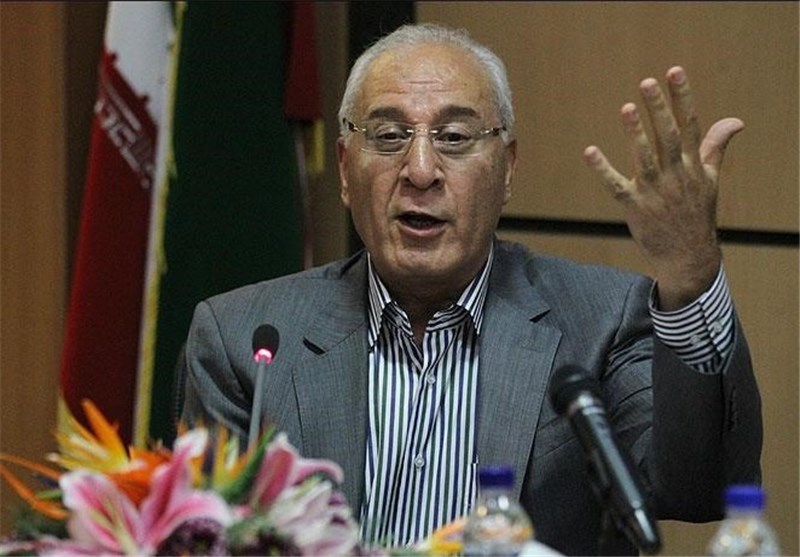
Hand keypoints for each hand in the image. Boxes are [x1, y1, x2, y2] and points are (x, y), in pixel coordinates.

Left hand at [583, 66, 743, 309]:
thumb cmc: (697, 214)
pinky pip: (617, 186)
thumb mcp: (710, 179)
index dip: (682, 97)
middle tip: (647, 82)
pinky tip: (590, 152)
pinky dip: (603, 170)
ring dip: (636, 133)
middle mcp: (676, 175)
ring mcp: (656, 192)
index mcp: (693, 165)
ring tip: (627, 107)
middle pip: (667, 137)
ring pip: (645, 158)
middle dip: (659, 109)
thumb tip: (734, 120)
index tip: (674, 71)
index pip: (689, 124)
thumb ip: (715, 147)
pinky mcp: (636, 208)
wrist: (688, 257)